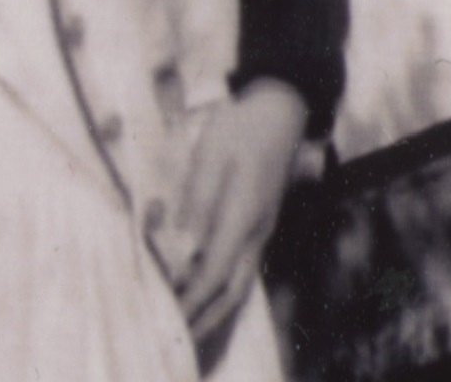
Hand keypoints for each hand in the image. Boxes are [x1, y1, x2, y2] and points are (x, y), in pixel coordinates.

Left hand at [168, 80, 313, 350]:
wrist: (281, 109)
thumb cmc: (241, 126)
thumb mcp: (212, 155)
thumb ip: (198, 202)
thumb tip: (185, 246)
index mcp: (243, 216)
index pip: (214, 273)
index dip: (190, 299)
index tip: (168, 316)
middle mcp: (256, 232)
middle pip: (232, 291)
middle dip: (205, 320)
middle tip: (179, 340)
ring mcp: (261, 230)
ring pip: (240, 283)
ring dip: (215, 310)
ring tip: (191, 328)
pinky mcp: (258, 224)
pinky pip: (242, 269)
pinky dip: (223, 290)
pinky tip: (208, 294)